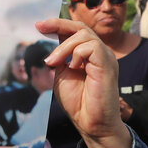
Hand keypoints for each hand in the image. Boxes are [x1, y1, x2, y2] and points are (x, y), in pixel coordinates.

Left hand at [36, 18, 129, 147]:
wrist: (89, 122)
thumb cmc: (78, 102)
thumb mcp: (61, 75)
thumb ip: (59, 58)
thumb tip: (52, 41)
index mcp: (89, 55)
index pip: (75, 31)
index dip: (58, 24)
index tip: (39, 25)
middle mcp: (99, 53)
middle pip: (80, 26)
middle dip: (58, 24)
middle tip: (40, 28)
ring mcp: (105, 57)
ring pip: (83, 34)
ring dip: (63, 48)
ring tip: (53, 64)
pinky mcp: (108, 63)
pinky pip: (91, 46)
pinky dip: (76, 54)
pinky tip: (73, 68)